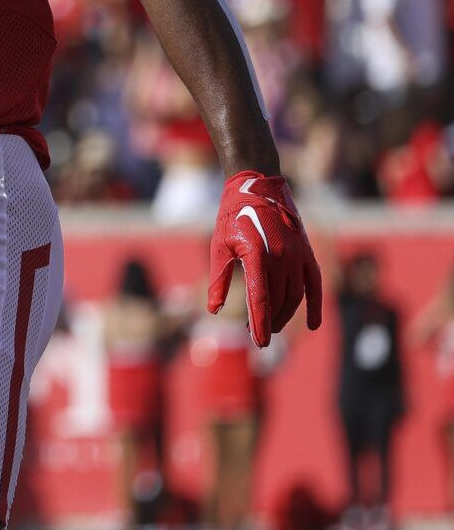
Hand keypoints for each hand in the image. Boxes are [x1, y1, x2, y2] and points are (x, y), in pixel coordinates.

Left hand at [207, 171, 323, 346]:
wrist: (256, 185)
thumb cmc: (231, 217)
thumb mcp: (219, 246)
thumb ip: (219, 279)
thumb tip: (215, 310)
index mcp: (257, 255)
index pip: (260, 299)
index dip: (260, 323)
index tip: (259, 343)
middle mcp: (281, 256)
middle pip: (278, 300)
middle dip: (268, 321)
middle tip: (257, 335)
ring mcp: (297, 254)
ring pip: (295, 295)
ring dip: (285, 315)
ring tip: (271, 327)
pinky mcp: (307, 252)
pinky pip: (315, 283)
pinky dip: (315, 304)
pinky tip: (312, 324)